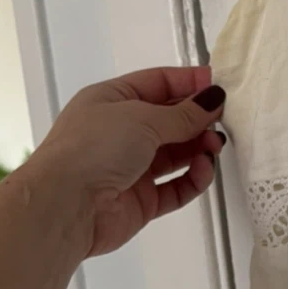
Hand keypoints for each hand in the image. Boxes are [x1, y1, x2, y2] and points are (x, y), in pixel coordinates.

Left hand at [28, 66, 226, 258]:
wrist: (65, 206)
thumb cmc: (92, 149)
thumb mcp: (142, 118)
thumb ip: (183, 113)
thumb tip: (212, 99)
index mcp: (112, 100)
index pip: (158, 83)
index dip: (189, 82)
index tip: (220, 85)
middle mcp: (121, 132)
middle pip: (171, 119)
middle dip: (198, 119)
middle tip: (222, 120)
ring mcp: (131, 167)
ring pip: (177, 154)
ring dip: (199, 148)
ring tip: (213, 146)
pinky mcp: (142, 200)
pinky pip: (177, 186)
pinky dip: (194, 178)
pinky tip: (203, 169)